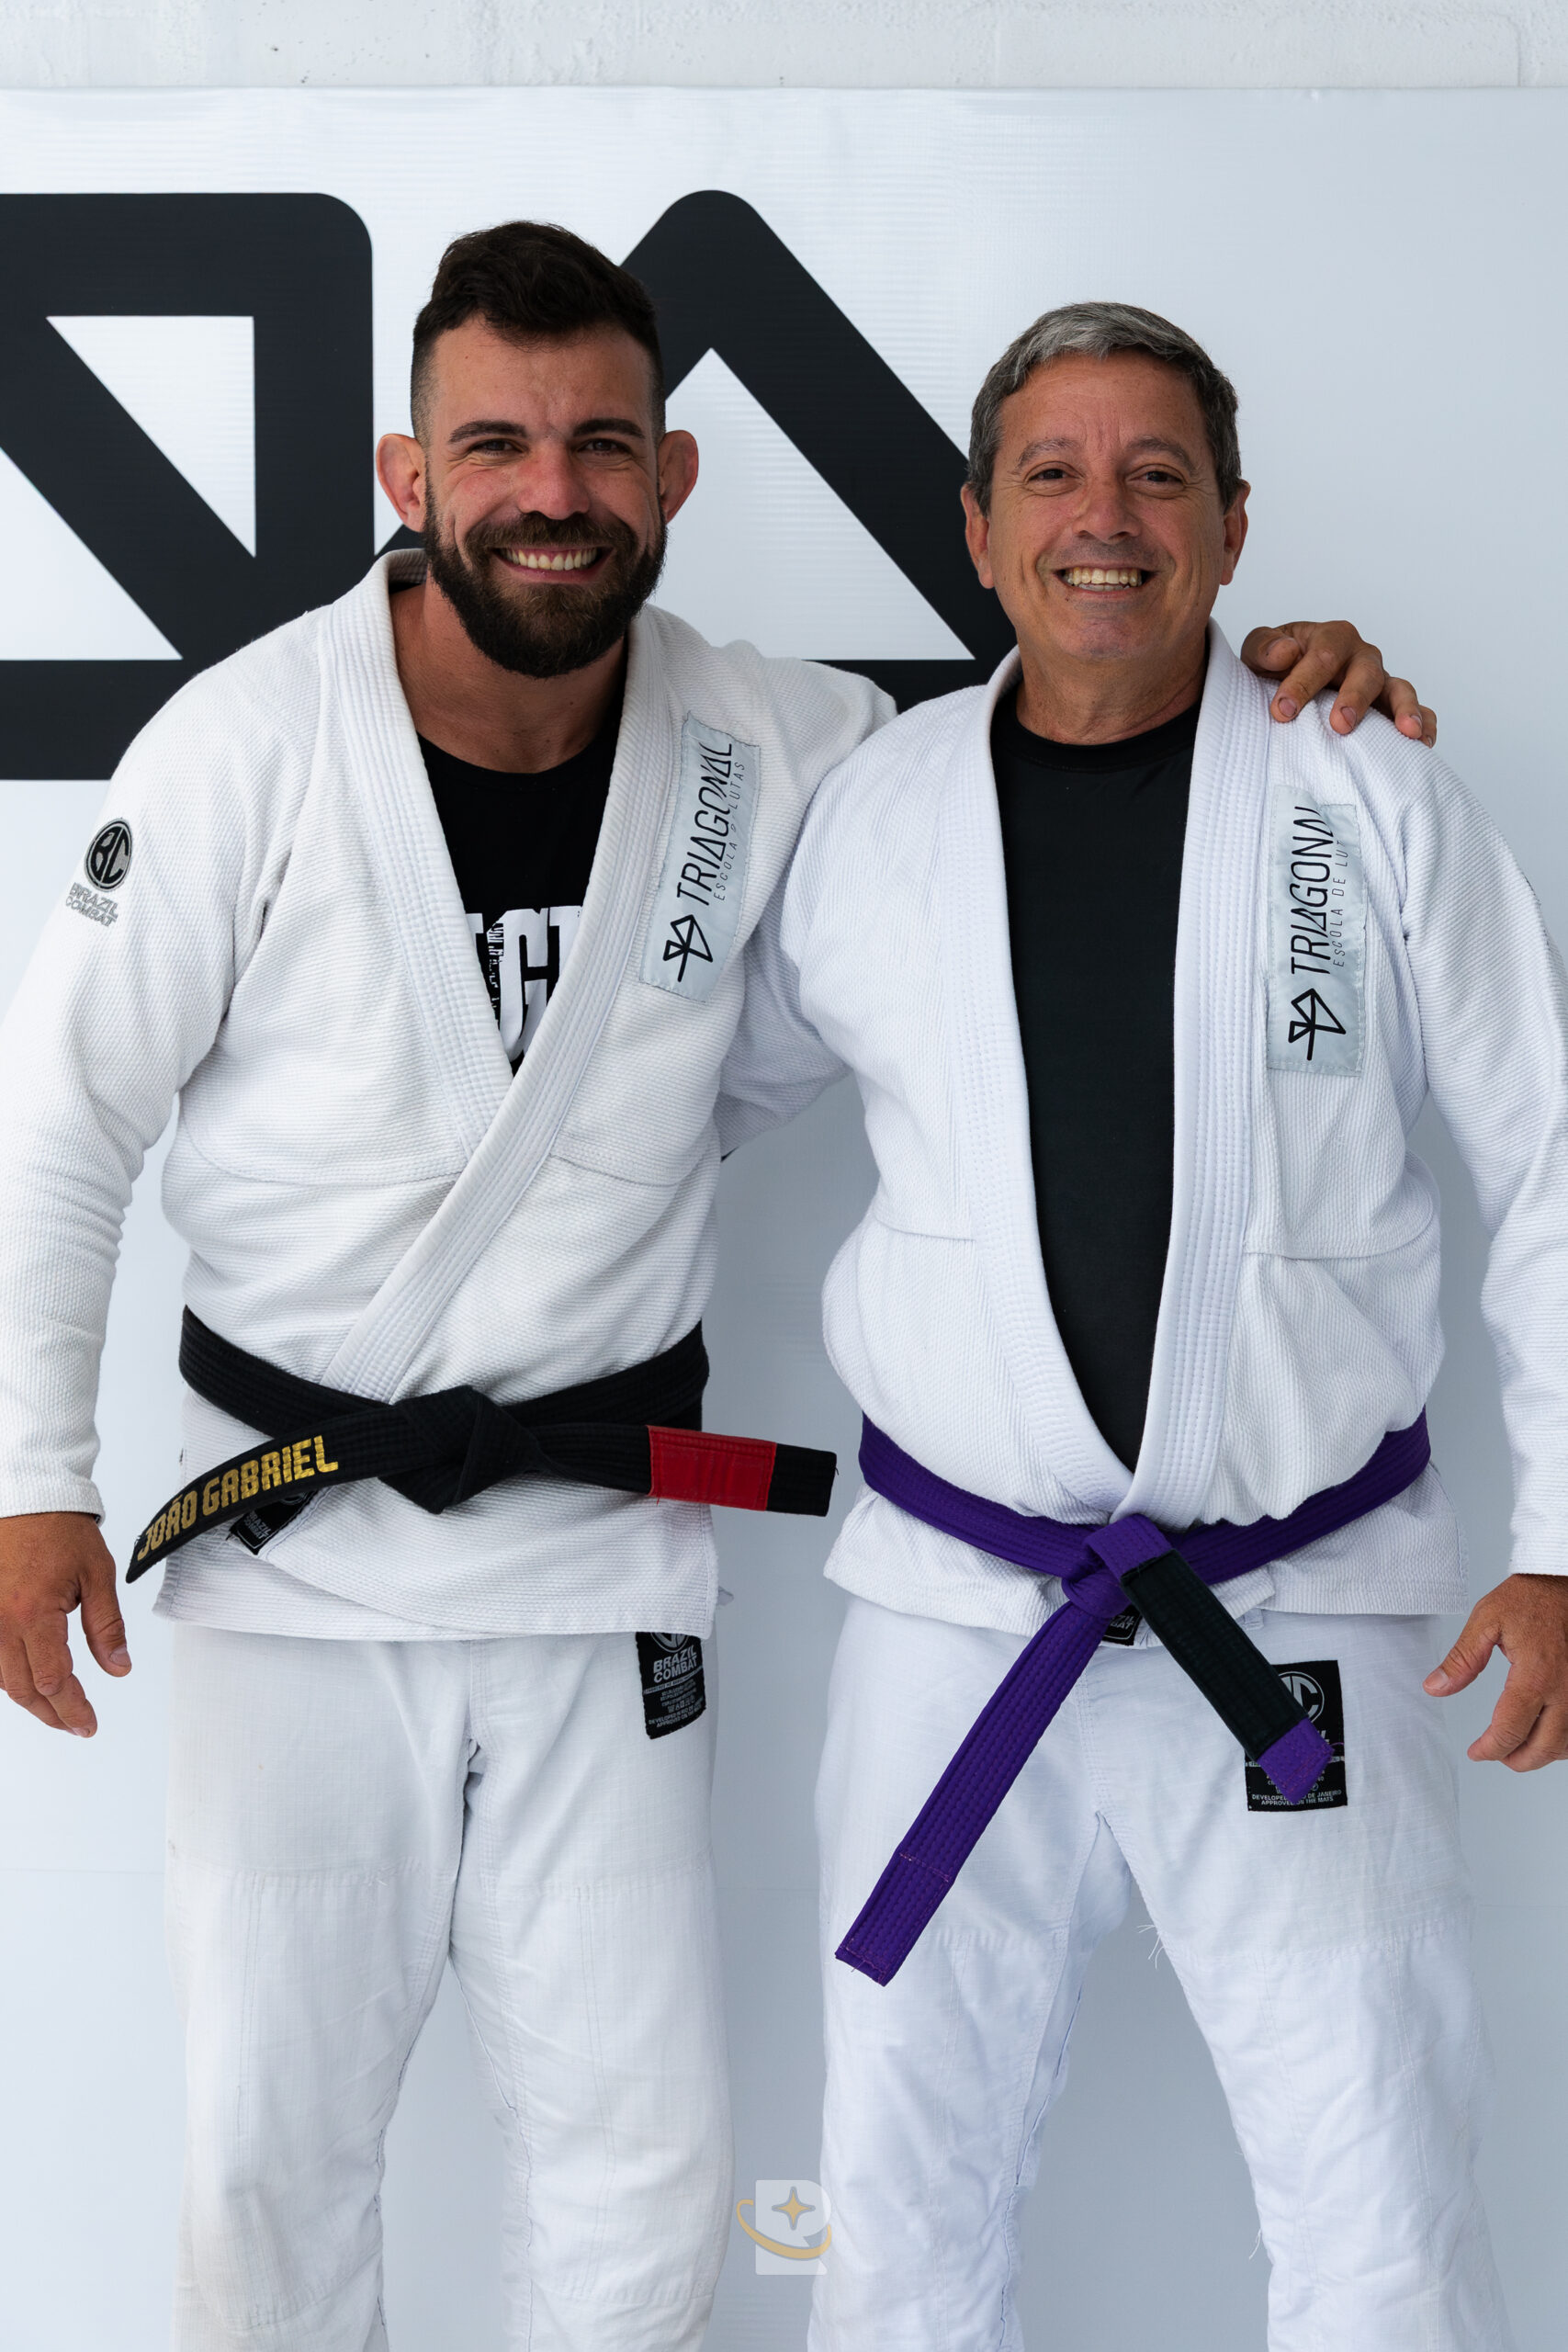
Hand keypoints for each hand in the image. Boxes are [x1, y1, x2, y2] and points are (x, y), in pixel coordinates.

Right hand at [0, 1511, 128, 1736]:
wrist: (26, 1500)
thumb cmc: (60, 1531)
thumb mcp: (97, 1575)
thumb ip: (107, 1627)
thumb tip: (119, 1668)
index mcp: (34, 1613)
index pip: (52, 1681)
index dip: (72, 1709)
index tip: (88, 1724)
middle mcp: (1, 1622)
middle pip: (23, 1689)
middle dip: (52, 1714)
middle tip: (77, 1725)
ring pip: (2, 1680)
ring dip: (30, 1700)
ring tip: (58, 1710)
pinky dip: (9, 1678)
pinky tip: (29, 1683)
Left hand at [1240, 621, 1436, 746]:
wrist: (1286, 681)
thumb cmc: (1276, 666)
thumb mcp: (1260, 652)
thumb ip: (1265, 647)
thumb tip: (1285, 652)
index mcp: (1331, 638)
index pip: (1322, 657)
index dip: (1303, 684)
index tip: (1283, 711)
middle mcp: (1361, 657)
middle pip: (1366, 672)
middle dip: (1354, 698)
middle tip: (1341, 725)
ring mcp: (1380, 682)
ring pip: (1398, 689)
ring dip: (1404, 709)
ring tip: (1406, 732)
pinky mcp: (1391, 707)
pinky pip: (1417, 712)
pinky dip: (1424, 724)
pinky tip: (1423, 743)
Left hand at [1423, 1572, 1567, 1769]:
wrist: (1565, 1582)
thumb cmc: (1530, 1597)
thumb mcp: (1486, 1620)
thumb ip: (1462, 1659)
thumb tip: (1435, 1687)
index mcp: (1534, 1676)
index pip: (1510, 1730)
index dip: (1489, 1749)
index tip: (1476, 1751)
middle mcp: (1564, 1690)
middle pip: (1542, 1748)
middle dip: (1515, 1760)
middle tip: (1495, 1755)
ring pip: (1566, 1745)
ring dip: (1542, 1755)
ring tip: (1518, 1748)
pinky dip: (1563, 1742)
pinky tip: (1546, 1735)